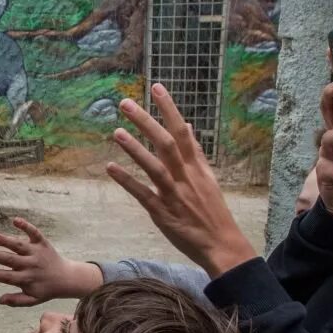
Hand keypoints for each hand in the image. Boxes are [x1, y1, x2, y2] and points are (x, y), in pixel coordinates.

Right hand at [0, 218, 102, 305]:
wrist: (66, 278)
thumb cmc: (45, 289)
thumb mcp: (33, 299)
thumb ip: (17, 300)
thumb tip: (0, 300)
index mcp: (27, 279)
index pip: (8, 277)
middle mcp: (31, 265)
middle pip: (12, 260)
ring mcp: (36, 253)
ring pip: (19, 245)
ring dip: (6, 240)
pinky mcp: (42, 243)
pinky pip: (34, 233)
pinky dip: (26, 226)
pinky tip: (15, 220)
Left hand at [107, 85, 257, 277]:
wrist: (220, 244)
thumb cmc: (212, 211)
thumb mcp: (208, 178)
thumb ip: (196, 152)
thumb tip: (187, 126)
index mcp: (197, 167)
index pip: (182, 131)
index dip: (169, 109)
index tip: (156, 87)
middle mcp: (186, 177)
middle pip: (166, 143)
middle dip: (146, 122)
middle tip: (126, 103)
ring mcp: (174, 195)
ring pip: (155, 167)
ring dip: (135, 149)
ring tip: (116, 131)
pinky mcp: (163, 213)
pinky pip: (143, 194)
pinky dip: (128, 181)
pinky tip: (111, 168)